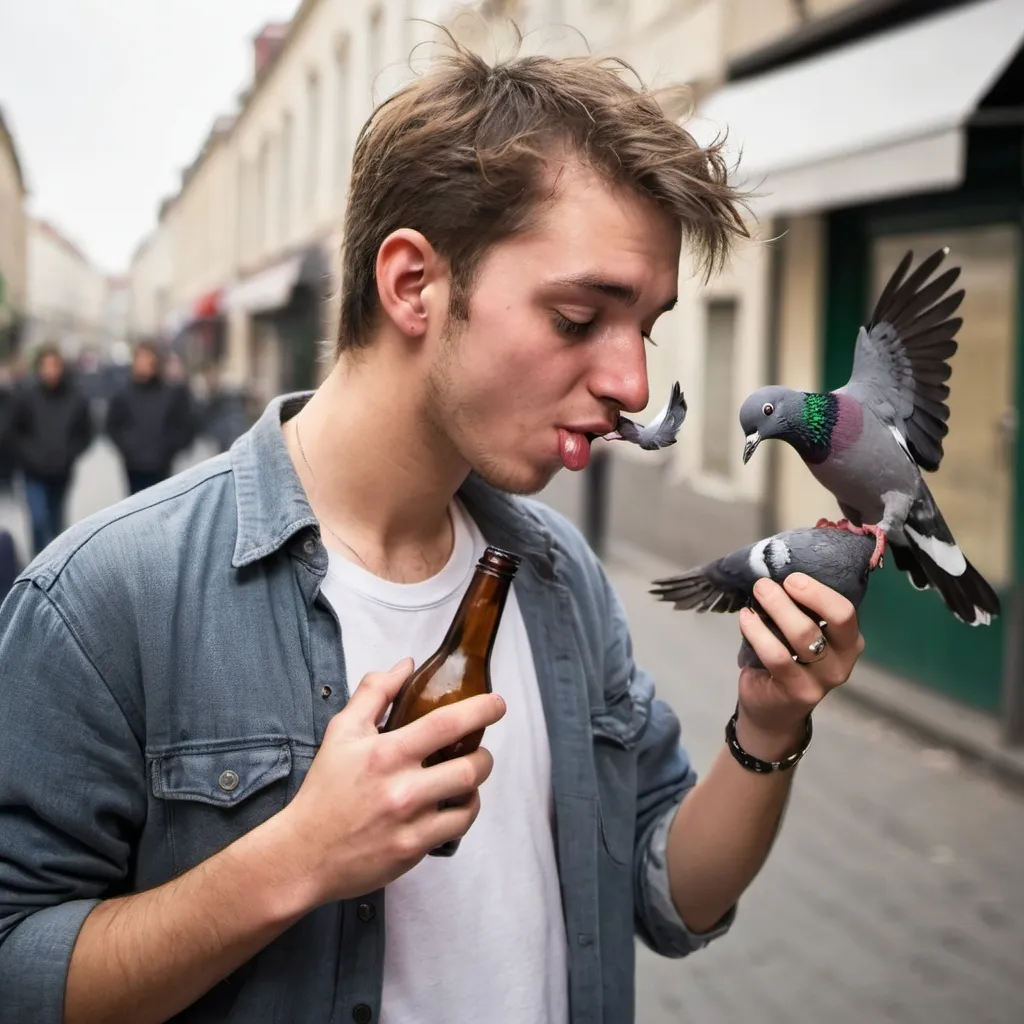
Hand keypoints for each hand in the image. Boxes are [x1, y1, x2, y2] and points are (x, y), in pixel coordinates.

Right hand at [277, 658, 505, 906]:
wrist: (303, 854)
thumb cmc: (324, 789)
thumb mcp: (342, 731)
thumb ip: (375, 693)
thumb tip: (406, 665)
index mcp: (386, 752)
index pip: (446, 723)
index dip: (481, 709)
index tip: (498, 703)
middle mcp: (401, 787)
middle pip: (471, 765)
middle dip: (483, 754)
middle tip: (477, 749)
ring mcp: (410, 822)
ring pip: (470, 798)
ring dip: (475, 784)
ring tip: (464, 777)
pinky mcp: (413, 850)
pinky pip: (458, 827)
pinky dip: (463, 812)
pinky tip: (453, 804)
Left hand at [736, 573, 863, 759]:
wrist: (773, 710)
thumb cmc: (787, 661)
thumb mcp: (802, 634)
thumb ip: (801, 610)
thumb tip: (778, 570)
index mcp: (849, 642)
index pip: (845, 611)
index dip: (818, 591)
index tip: (792, 577)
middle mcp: (843, 662)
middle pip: (831, 619)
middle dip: (797, 595)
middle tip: (766, 584)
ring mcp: (823, 680)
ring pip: (802, 635)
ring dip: (775, 608)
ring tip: (756, 595)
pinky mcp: (797, 691)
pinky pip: (776, 655)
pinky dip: (757, 631)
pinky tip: (746, 618)